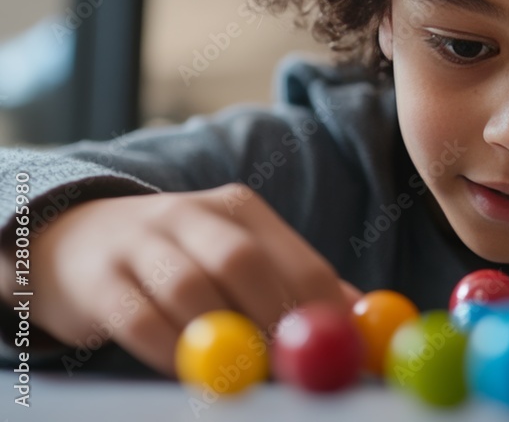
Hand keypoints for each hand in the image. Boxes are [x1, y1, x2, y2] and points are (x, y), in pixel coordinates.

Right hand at [0, 183, 359, 374]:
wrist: (74, 241)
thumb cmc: (179, 262)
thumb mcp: (238, 257)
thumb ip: (293, 285)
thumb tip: (359, 321)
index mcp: (240, 210)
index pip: (298, 259)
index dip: (324, 310)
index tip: (340, 353)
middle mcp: (192, 214)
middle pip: (244, 262)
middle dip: (274, 319)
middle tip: (291, 368)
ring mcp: (141, 241)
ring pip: (190, 289)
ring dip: (222, 339)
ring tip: (240, 374)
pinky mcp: (100, 277)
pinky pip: (141, 318)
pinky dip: (170, 350)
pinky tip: (185, 368)